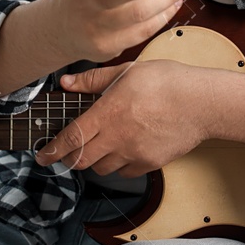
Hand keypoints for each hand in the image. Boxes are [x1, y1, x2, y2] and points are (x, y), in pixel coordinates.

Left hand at [34, 59, 210, 176]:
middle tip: (69, 153)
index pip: (71, 137)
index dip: (52, 150)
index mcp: (108, 112)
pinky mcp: (149, 163)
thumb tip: (67, 83)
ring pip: (102, 169)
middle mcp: (118, 136)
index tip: (42, 156)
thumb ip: (93, 80)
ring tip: (102, 146)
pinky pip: (125, 172)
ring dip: (96, 161)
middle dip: (71, 158)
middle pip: (82, 159)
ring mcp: (134, 152)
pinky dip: (119, 165)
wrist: (202, 102)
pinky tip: (125, 150)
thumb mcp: (127, 71)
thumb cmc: (168, 82)